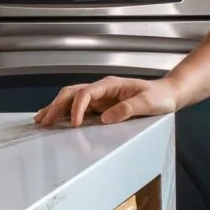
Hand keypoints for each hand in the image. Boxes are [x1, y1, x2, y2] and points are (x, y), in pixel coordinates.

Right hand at [35, 75, 175, 128]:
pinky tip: (55, 120)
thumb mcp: (148, 102)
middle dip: (57, 106)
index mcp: (111, 85)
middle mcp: (103, 89)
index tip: (74, 124)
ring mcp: (101, 98)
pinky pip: (78, 108)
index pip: (87, 93)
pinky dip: (64, 113)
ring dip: (56, 108)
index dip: (77, 108)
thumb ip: (128, 109)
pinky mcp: (101, 107)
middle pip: (72, 93)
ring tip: (41, 120)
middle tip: (44, 121)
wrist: (168, 94)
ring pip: (71, 99)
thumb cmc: (160, 96)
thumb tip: (105, 118)